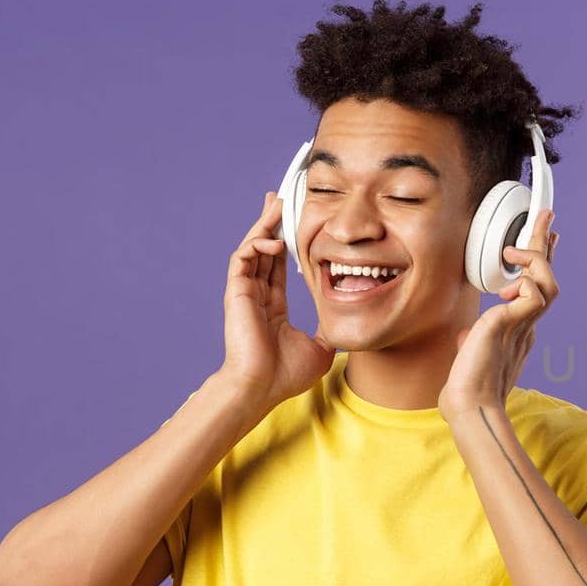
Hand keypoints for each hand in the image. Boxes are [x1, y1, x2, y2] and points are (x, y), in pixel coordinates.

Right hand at [215, 191, 335, 411]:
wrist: (263, 388)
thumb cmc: (286, 374)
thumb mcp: (321, 348)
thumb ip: (330, 330)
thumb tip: (349, 325)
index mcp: (274, 306)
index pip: (278, 265)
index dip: (285, 243)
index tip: (294, 223)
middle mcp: (257, 295)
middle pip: (263, 249)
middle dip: (270, 222)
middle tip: (279, 198)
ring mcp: (245, 293)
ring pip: (252, 248)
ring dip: (263, 224)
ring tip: (275, 203)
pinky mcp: (237, 293)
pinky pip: (243, 259)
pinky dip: (257, 245)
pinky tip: (274, 240)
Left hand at [438, 209, 559, 420]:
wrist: (469, 406)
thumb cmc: (467, 389)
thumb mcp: (470, 355)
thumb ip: (474, 340)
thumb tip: (468, 335)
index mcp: (518, 330)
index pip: (534, 292)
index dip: (537, 267)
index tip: (540, 245)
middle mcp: (526, 326)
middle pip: (547, 278)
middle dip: (545, 245)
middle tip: (546, 216)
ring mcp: (523, 326)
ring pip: (548, 283)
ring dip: (535, 260)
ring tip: (515, 250)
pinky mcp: (513, 325)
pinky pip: (536, 294)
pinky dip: (525, 283)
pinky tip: (507, 287)